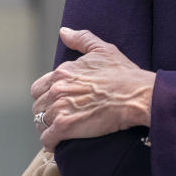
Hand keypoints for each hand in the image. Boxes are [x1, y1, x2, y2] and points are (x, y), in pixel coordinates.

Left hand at [31, 27, 155, 151]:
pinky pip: (47, 139)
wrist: (137, 96)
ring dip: (48, 128)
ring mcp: (59, 108)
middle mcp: (57, 89)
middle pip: (37, 107)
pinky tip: (59, 144)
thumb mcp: (104, 50)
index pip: (38, 89)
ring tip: (60, 131)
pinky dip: (51, 143)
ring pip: (40, 123)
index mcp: (62, 72)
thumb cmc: (124, 74)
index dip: (46, 97)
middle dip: (46, 113)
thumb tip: (63, 32)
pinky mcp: (65, 127)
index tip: (57, 102)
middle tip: (60, 118)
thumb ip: (81, 39)